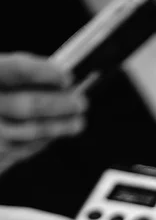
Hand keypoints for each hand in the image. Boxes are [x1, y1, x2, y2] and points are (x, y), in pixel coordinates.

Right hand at [0, 52, 86, 174]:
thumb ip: (9, 77)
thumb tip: (54, 77)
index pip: (15, 69)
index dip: (44, 72)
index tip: (67, 75)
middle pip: (27, 105)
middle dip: (60, 105)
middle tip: (82, 103)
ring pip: (29, 132)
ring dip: (58, 128)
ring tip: (77, 122)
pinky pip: (20, 150)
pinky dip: (39, 143)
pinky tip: (51, 137)